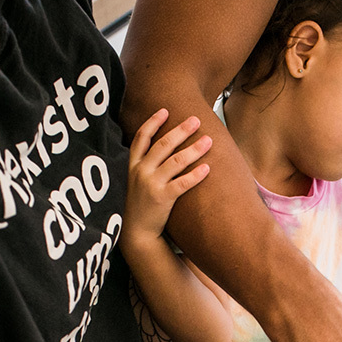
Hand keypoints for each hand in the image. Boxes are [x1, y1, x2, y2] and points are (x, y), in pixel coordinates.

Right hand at [123, 109, 211, 246]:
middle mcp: (141, 171)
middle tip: (196, 120)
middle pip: (163, 145)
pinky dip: (196, 175)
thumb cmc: (140, 204)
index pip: (142, 137)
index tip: (165, 110)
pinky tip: (207, 168)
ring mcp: (151, 184)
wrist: (137, 232)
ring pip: (175, 161)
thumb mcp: (135, 181)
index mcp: (133, 165)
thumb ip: (145, 164)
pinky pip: (182, 183)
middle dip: (181, 130)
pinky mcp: (162, 198)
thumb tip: (164, 148)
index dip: (153, 122)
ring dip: (194, 149)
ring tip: (209, 141)